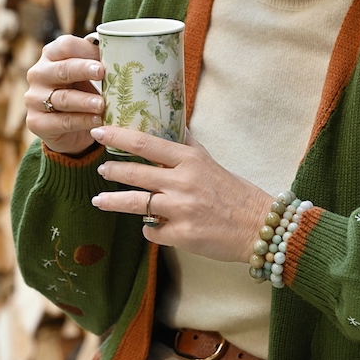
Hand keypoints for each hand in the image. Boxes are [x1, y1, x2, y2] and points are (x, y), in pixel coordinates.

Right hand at [25, 35, 104, 154]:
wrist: (68, 130)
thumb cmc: (81, 94)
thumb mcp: (88, 78)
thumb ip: (98, 67)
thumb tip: (124, 60)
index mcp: (51, 56)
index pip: (65, 46)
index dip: (85, 50)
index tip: (104, 57)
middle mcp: (39, 74)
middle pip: (62, 68)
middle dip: (83, 69)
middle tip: (102, 72)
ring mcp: (34, 98)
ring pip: (62, 98)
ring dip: (85, 101)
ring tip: (102, 104)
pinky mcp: (36, 122)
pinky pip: (62, 121)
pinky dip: (82, 121)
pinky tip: (97, 121)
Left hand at [89, 125, 271, 263]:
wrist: (259, 226)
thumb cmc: (236, 193)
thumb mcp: (211, 162)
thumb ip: (188, 146)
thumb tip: (174, 123)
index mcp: (190, 160)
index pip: (145, 143)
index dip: (118, 136)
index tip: (99, 131)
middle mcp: (183, 182)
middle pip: (134, 172)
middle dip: (111, 170)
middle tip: (101, 168)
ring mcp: (180, 210)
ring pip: (134, 203)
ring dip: (112, 201)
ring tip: (99, 200)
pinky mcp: (181, 235)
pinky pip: (151, 230)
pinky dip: (148, 228)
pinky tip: (150, 226)